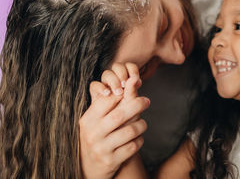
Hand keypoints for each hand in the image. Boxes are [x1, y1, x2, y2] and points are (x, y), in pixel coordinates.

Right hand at [79, 63, 149, 178]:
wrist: (89, 166)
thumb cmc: (98, 134)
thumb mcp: (98, 119)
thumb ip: (113, 101)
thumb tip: (134, 79)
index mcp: (87, 120)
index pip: (107, 101)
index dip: (122, 93)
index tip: (132, 89)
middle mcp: (92, 134)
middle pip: (120, 115)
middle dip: (137, 105)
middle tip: (147, 101)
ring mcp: (101, 148)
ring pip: (130, 131)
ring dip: (141, 125)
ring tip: (143, 123)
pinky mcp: (111, 161)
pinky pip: (133, 146)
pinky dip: (139, 140)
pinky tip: (138, 138)